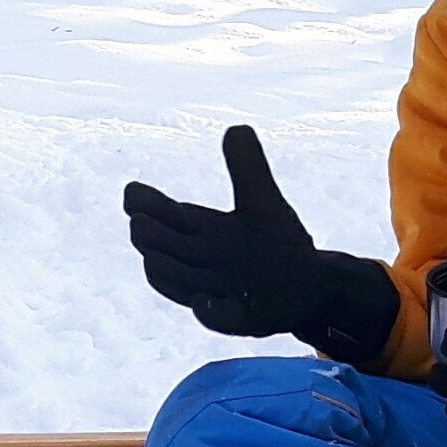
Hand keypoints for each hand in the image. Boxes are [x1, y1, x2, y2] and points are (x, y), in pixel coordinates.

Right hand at [123, 125, 398, 365]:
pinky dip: (207, 310)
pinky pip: (212, 318)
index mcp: (196, 229)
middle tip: (152, 223)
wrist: (308, 286)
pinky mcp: (233, 317)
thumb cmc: (278, 244)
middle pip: (154, 245)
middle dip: (150, 234)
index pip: (152, 213)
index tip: (138, 196)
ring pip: (170, 280)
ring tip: (160, 256)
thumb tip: (236, 128)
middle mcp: (195, 260)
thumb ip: (248, 167)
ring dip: (165, 268)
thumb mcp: (263, 201)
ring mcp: (210, 290)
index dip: (142, 203)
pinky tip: (204, 302)